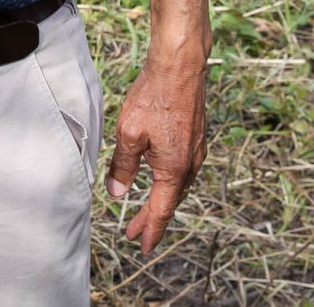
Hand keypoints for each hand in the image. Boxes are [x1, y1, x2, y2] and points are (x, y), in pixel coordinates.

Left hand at [104, 56, 207, 254]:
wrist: (180, 68)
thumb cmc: (154, 97)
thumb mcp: (129, 133)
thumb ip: (124, 166)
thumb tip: (117, 192)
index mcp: (174, 168)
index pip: (161, 210)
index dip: (150, 229)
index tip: (141, 246)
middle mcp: (190, 164)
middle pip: (170, 201)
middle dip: (152, 219)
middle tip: (136, 233)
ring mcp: (196, 151)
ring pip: (177, 186)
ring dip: (161, 201)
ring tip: (146, 212)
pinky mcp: (195, 138)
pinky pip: (182, 170)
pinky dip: (169, 183)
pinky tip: (159, 179)